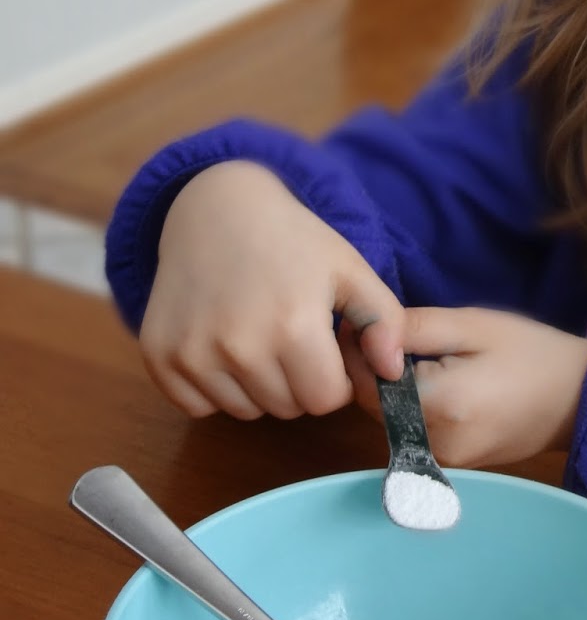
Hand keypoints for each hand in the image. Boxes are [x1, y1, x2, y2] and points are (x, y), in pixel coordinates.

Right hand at [141, 161, 404, 420]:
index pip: (324, 400)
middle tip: (290, 336)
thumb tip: (394, 374)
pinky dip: (213, 387)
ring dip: (258, 386)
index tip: (324, 347)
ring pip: (245, 411)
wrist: (215, 208)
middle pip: (286, 409)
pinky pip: (198, 406)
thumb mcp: (350, 269)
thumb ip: (384, 322)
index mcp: (293, 326)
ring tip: (257, 335)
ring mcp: (193, 353)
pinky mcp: (159, 356)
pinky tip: (221, 343)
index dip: (332, 378)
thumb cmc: (292, 241)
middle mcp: (238, 346)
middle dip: (297, 382)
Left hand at [341, 306, 586, 466]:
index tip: (355, 324)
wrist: (581, 397)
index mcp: (439, 406)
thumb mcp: (472, 324)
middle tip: (380, 334)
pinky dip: (410, 407)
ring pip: (391, 423)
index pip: (367, 387)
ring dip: (389, 391)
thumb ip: (413, 328)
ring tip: (405, 354)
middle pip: (375, 409)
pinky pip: (413, 433)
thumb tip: (360, 332)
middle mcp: (434, 444)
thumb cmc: (531, 352)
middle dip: (370, 372)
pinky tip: (429, 381)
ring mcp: (444, 461)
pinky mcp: (454, 465)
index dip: (353, 355)